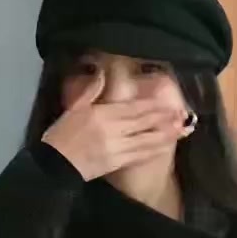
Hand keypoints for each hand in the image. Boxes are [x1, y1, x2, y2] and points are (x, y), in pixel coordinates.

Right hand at [42, 74, 189, 181]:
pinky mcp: (116, 163)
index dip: (152, 106)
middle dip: (164, 119)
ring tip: (181, 130)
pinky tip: (164, 146)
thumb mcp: (73, 108)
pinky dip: (153, 150)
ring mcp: (116, 148)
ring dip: (165, 134)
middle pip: (143, 122)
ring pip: (146, 139)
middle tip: (182, 115)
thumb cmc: (60, 136)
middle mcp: (112, 130)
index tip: (167, 103)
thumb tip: (101, 73)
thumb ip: (90, 91)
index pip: (133, 108)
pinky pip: (139, 155)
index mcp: (101, 114)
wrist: (54, 165)